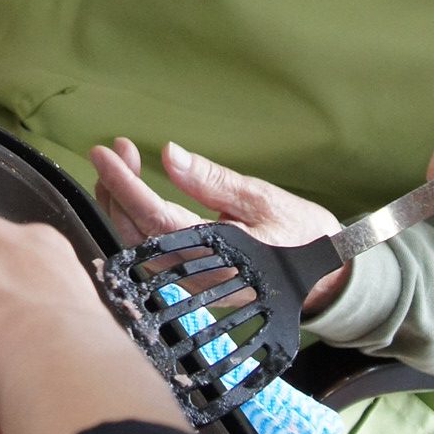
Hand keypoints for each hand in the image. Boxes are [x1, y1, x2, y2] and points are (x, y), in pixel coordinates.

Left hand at [90, 136, 347, 312]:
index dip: (125, 185)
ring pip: (139, 245)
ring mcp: (192, 283)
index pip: (155, 218)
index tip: (105, 154)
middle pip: (137, 234)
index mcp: (217, 254)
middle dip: (117, 189)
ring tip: (120, 165)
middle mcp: (197, 275)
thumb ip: (211, 180)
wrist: (327, 279)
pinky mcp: (193, 280)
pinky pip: (151, 251)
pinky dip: (134, 220)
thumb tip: (168, 154)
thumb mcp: (261, 197)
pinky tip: (132, 196)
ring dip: (121, 204)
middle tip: (116, 150)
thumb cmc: (300, 235)